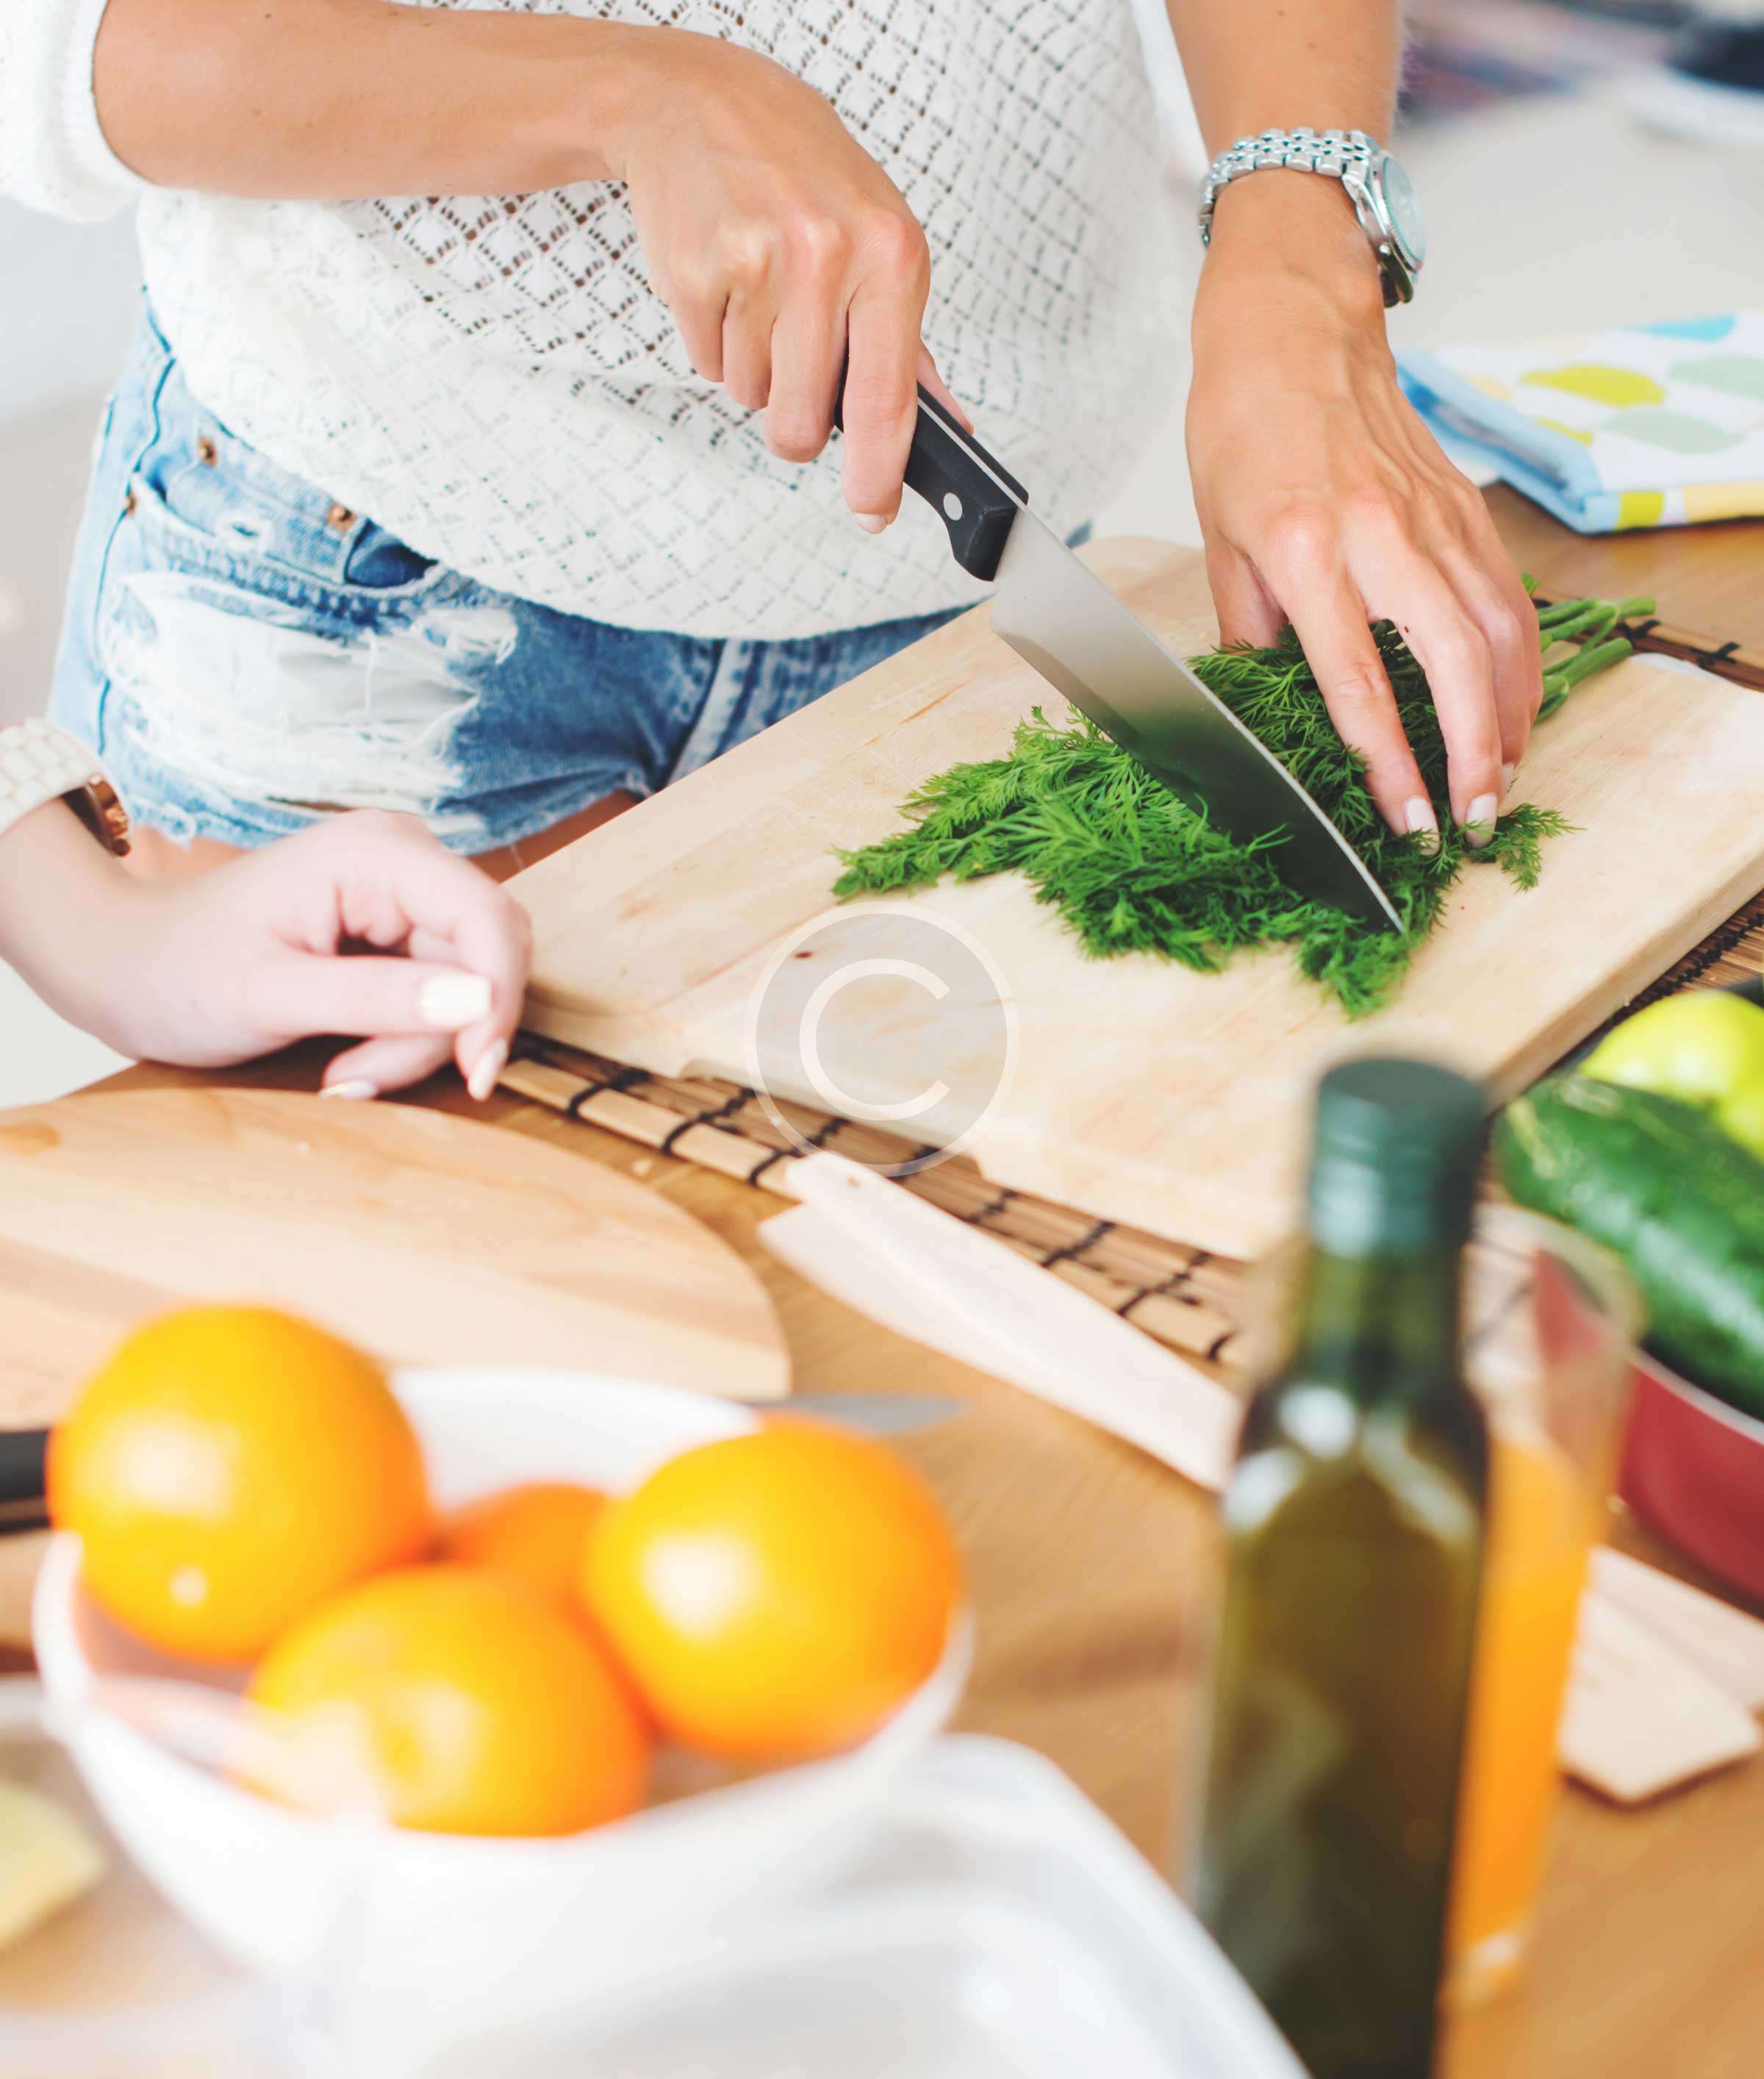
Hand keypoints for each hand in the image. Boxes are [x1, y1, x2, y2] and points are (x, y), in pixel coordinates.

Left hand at [3, 808, 529, 1099]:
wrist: (126, 966)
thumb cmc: (177, 971)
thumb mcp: (269, 995)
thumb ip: (376, 997)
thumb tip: (481, 1001)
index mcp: (375, 853)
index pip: (487, 917)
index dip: (498, 996)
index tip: (478, 1072)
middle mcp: (402, 860)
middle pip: (484, 956)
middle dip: (442, 1032)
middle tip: (364, 1077)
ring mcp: (403, 895)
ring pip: (468, 985)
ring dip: (417, 1044)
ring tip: (342, 1071)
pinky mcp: (398, 930)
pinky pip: (441, 994)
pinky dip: (405, 1038)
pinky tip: (351, 1056)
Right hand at [604, 32, 966, 528]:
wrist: (705, 102)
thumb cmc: (805, 176)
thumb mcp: (882, 239)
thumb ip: (909, 343)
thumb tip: (946, 424)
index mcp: (892, 256)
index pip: (889, 401)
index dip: (878, 474)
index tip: (873, 512)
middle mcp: (830, 258)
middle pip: (804, 423)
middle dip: (795, 424)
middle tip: (796, 372)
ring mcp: (758, 264)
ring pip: (753, 397)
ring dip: (755, 370)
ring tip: (761, 296)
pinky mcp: (696, 272)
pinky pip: (707, 364)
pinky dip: (716, 341)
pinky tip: (727, 283)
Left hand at [1186, 175, 1541, 844]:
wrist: (1294, 330)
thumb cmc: (1243, 430)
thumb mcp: (1220, 540)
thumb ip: (1249, 631)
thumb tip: (1265, 708)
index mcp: (1306, 551)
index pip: (1356, 681)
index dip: (1389, 762)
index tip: (1408, 819)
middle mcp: (1380, 536)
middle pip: (1450, 663)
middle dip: (1471, 753)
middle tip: (1473, 818)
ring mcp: (1433, 519)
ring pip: (1496, 632)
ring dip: (1507, 716)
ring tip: (1501, 780)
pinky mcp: (1462, 507)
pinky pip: (1506, 595)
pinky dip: (1520, 661)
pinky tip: (1513, 706)